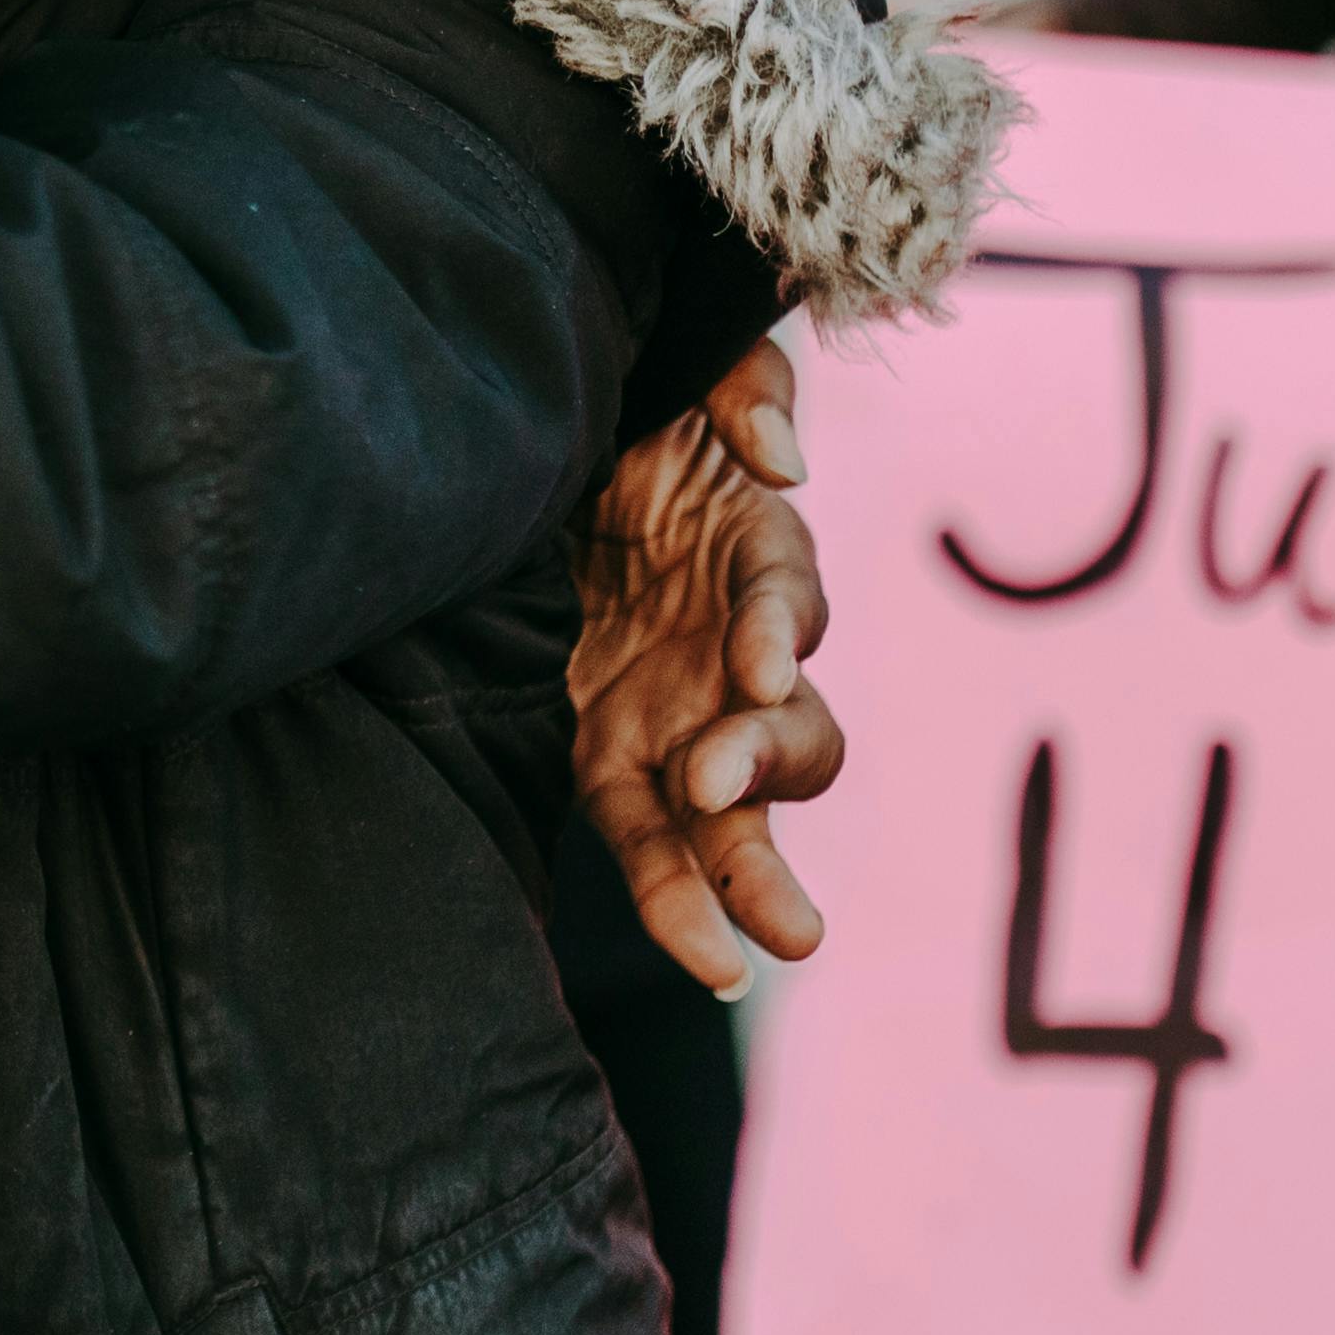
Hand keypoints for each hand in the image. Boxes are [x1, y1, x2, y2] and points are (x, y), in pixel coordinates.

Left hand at [567, 342, 849, 994]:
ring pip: (731, 816)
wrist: (547, 460)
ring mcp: (682, 720)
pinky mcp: (614, 757)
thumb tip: (785, 462)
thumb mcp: (687, 373)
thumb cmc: (639, 415)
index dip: (778, 630)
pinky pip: (647, 838)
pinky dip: (677, 899)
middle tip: (721, 784)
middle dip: (765, 766)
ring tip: (751, 949)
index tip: (759, 663)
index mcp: (757, 567)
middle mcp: (735, 661)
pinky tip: (710, 961)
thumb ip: (742, 393)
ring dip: (742, 877)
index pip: (782, 603)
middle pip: (787, 734)